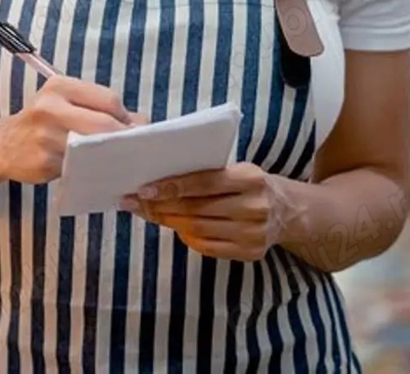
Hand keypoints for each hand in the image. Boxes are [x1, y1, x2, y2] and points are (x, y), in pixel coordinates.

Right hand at [0, 75, 144, 185]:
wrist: (2, 145)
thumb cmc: (42, 122)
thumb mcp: (64, 102)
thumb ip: (99, 107)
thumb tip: (142, 122)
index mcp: (59, 86)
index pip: (109, 99)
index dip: (126, 116)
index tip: (131, 129)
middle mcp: (50, 107)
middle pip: (105, 124)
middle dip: (125, 138)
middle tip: (135, 150)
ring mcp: (46, 137)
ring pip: (95, 149)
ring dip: (113, 158)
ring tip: (119, 160)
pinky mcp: (45, 163)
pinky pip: (82, 169)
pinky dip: (96, 172)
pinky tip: (99, 172)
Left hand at [121, 163, 293, 261]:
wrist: (287, 211)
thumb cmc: (249, 183)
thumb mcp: (234, 169)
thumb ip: (204, 173)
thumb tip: (157, 179)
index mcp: (250, 178)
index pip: (202, 182)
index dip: (170, 186)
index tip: (143, 189)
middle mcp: (255, 207)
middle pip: (196, 209)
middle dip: (161, 206)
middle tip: (135, 201)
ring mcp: (254, 234)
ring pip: (198, 229)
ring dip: (167, 221)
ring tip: (147, 212)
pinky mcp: (250, 253)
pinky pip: (207, 247)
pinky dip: (185, 236)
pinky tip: (173, 227)